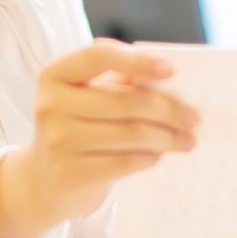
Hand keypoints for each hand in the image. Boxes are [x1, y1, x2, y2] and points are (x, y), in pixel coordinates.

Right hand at [0, 40, 198, 237]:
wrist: (42, 181)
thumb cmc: (77, 127)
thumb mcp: (87, 97)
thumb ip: (118, 81)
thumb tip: (171, 80)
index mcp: (55, 75)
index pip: (98, 56)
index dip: (137, 61)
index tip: (171, 70)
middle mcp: (50, 105)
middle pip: (125, 100)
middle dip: (168, 109)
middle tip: (194, 118)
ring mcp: (57, 141)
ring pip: (131, 133)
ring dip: (167, 137)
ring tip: (187, 141)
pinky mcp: (70, 173)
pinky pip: (125, 162)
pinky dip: (149, 158)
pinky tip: (158, 155)